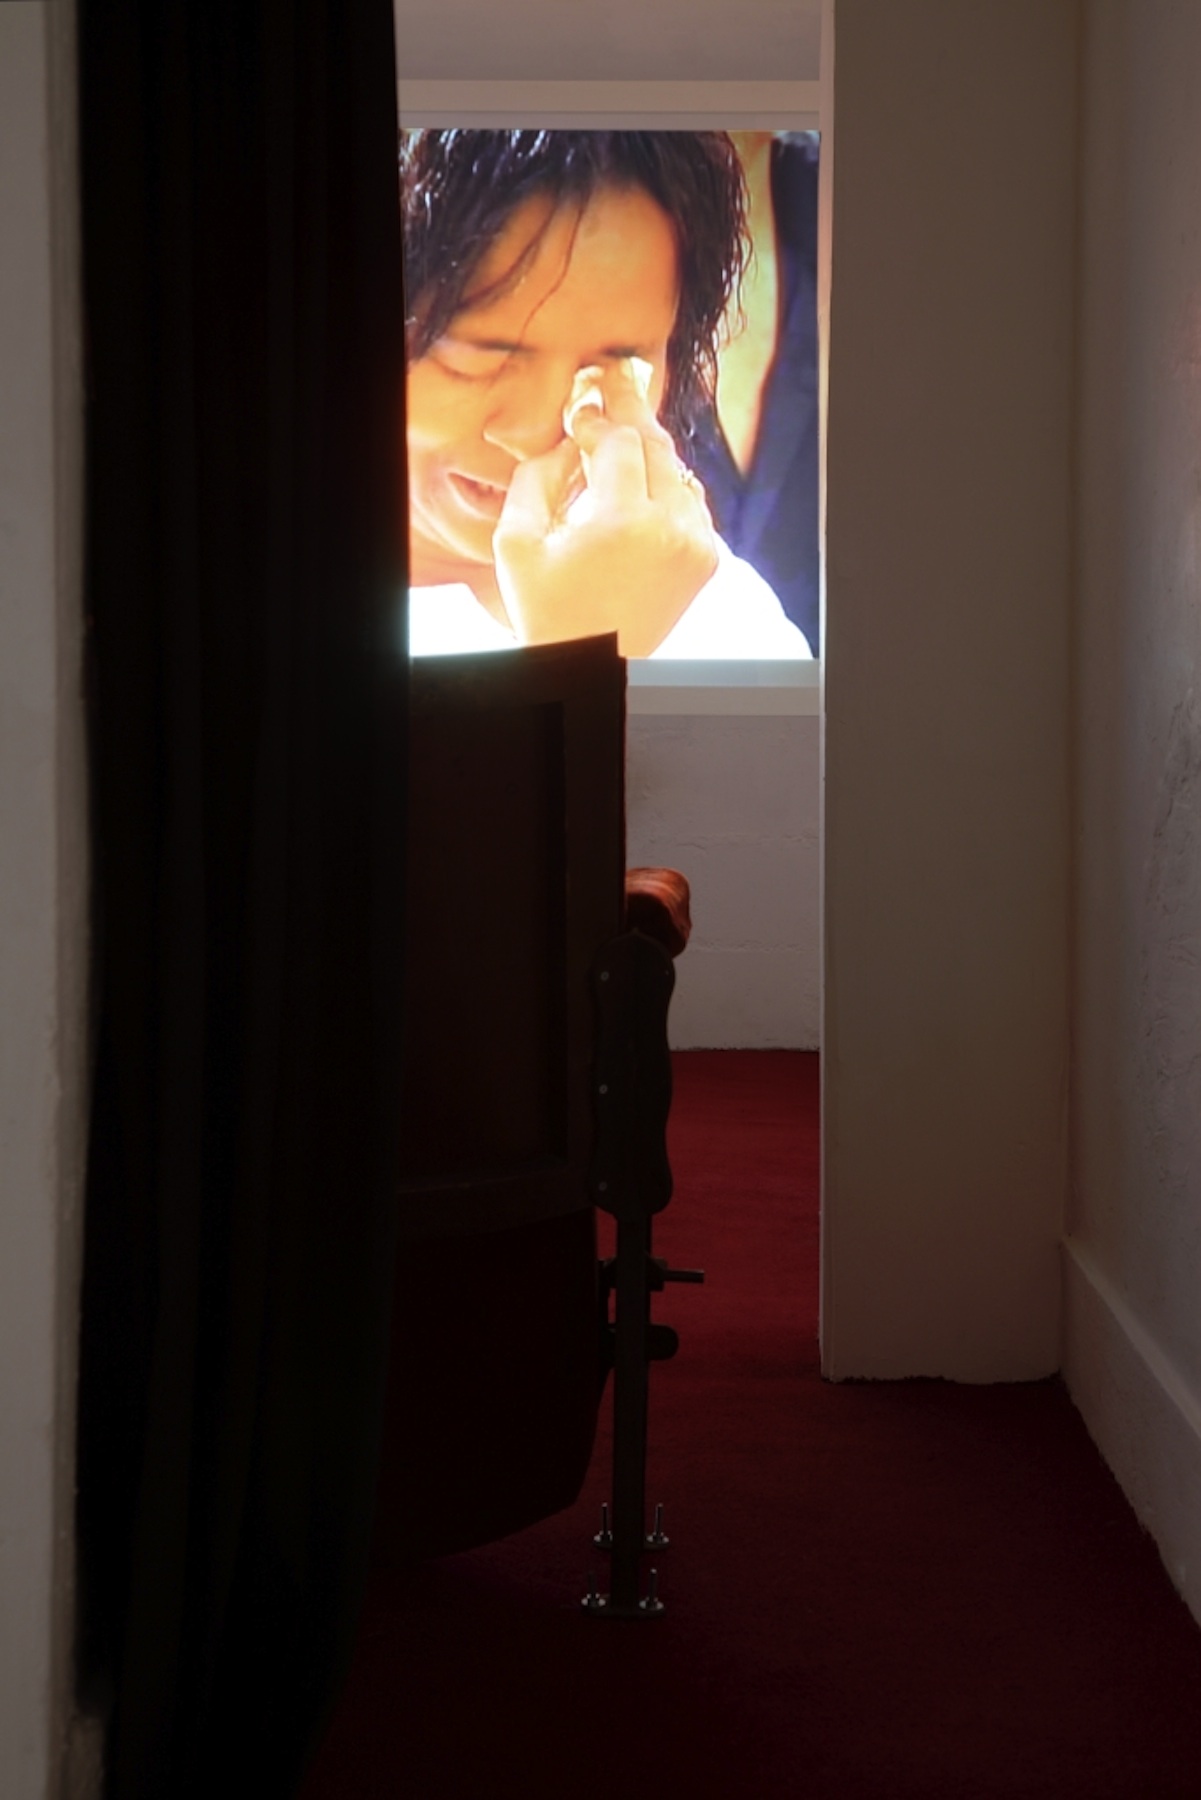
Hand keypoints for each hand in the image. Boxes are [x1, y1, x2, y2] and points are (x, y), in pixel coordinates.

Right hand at [492, 361, 717, 657]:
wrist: (592, 668)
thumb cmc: (548, 610)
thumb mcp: (516, 542)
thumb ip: (537, 477)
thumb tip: (570, 441)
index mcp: (622, 522)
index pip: (620, 440)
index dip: (598, 419)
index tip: (581, 411)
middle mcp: (669, 529)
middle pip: (657, 445)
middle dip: (631, 412)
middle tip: (615, 378)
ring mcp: (695, 545)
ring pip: (678, 470)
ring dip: (650, 452)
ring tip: (626, 435)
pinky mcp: (707, 560)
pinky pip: (692, 503)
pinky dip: (669, 488)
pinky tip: (644, 486)